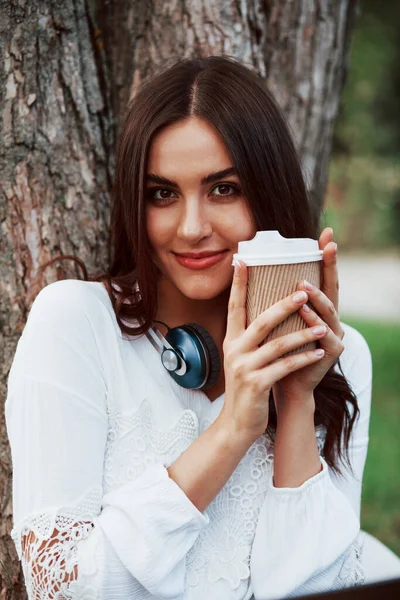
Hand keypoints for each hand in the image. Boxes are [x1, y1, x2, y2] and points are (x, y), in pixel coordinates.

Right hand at [220, 258, 328, 442]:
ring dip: (302, 335)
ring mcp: (244, 367)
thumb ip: (249, 337)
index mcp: (231, 340)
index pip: (234, 306)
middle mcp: (235, 350)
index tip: (242, 260)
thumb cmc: (245, 387)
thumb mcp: (241, 358)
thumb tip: (267, 312)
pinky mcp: (256, 384)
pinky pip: (285, 367)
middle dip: (284, 305)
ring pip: (277, 344)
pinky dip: (303, 359)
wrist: (237, 423)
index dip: (238, 284)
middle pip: (261, 321)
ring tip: (321, 328)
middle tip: (304, 292)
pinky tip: (318, 354)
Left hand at [272, 227, 344, 405]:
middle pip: (332, 287)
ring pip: (329, 311)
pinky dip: (313, 323)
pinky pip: (324, 336)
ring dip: (317, 296)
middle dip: (331, 265)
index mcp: (316, 308)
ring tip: (304, 284)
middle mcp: (329, 318)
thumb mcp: (273, 322)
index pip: (321, 277)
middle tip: (328, 245)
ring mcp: (333, 334)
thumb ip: (268, 300)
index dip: (325, 256)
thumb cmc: (277, 351)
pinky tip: (304, 312)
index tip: (325, 234)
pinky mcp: (331, 353)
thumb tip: (243, 269)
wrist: (286, 386)